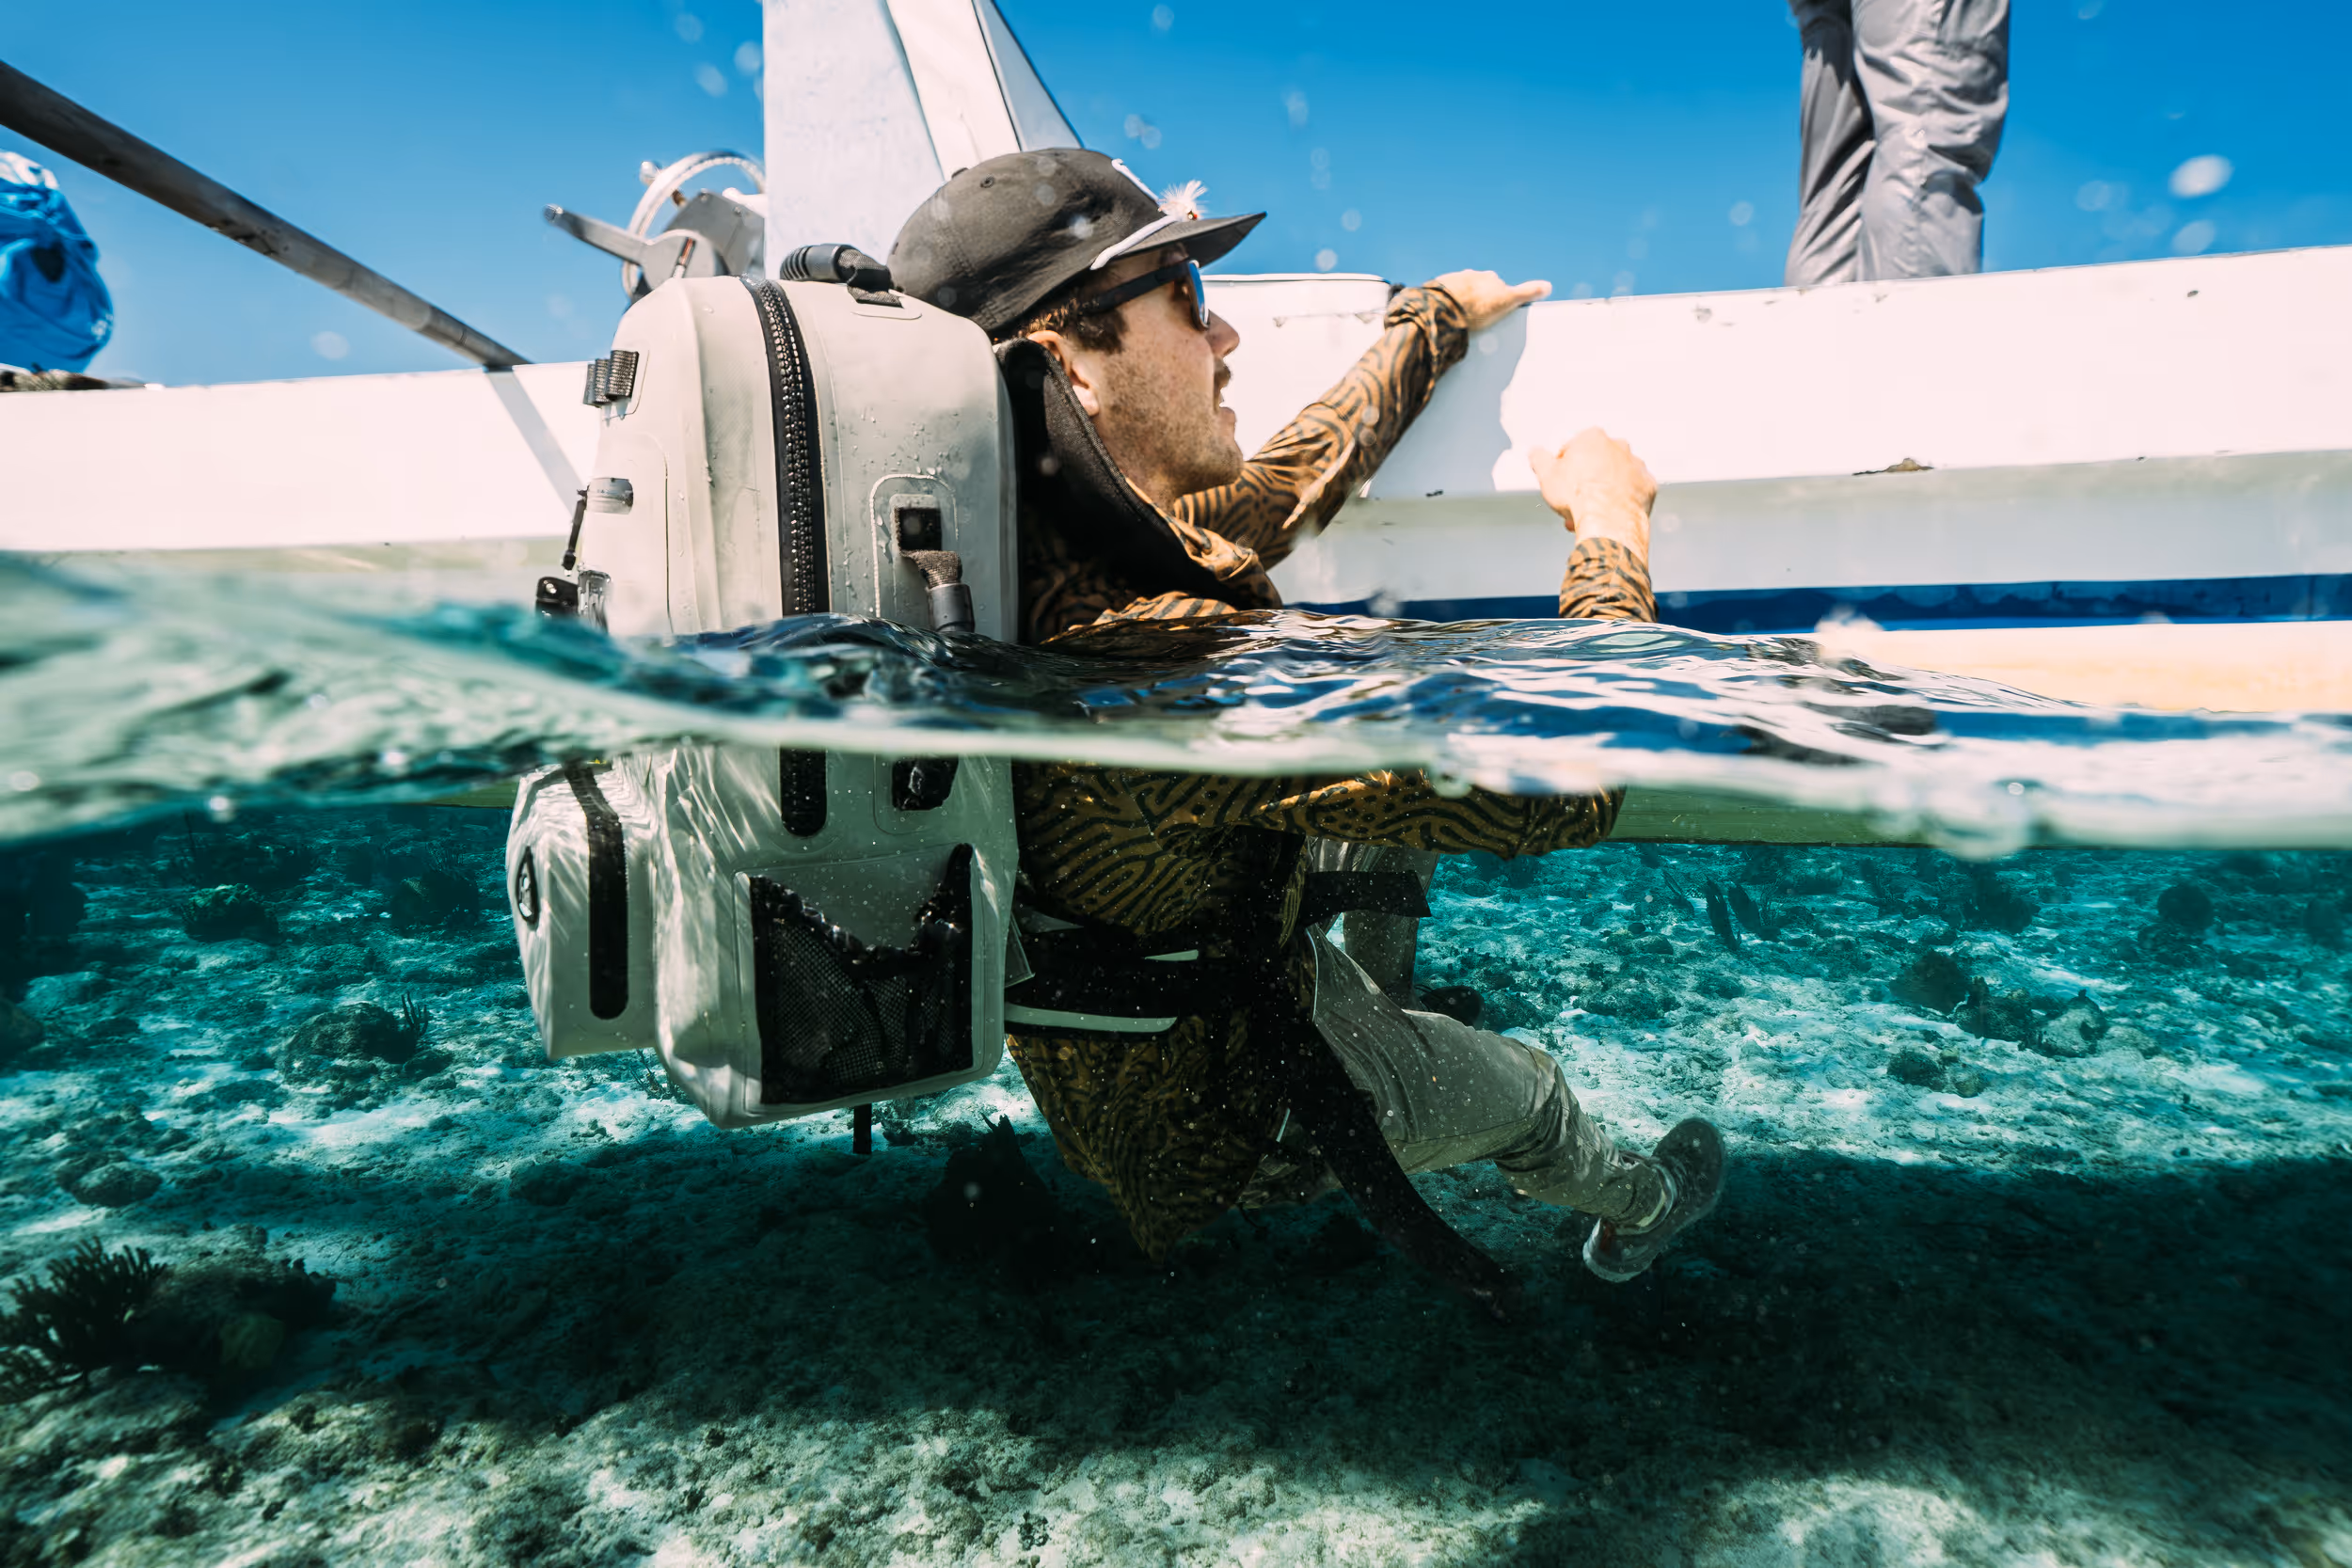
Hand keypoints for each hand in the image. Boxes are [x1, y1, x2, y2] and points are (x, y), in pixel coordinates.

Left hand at [1428, 270, 1550, 332]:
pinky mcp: (1437, 291)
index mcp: (1489, 278)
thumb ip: (1527, 292)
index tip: (1495, 310)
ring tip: (1461, 318)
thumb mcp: (1508, 300)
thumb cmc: (1478, 306)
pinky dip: (1446, 304)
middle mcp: (1471, 276)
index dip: (1498, 299)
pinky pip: (1444, 297)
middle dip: (1479, 298)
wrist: (1446, 307)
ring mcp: (1453, 282)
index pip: (1498, 286)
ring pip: (1461, 291)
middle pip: (1479, 287)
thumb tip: (1548, 285)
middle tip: (1478, 317)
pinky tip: (1446, 316)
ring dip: (1461, 301)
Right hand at [1529, 428, 1655, 555]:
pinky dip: (1624, 499)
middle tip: (1576, 500)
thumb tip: (1535, 452)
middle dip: (1587, 478)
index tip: (1561, 482)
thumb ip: (1539, 459)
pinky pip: (1633, 490)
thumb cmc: (1577, 496)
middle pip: (1598, 461)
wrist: (1607, 521)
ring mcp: (1636, 465)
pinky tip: (1611, 513)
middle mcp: (1618, 446)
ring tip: (1592, 511)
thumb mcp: (1546, 475)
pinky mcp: (1647, 485)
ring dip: (1605, 489)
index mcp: (1593, 438)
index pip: (1574, 448)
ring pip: (1617, 475)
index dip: (1564, 467)